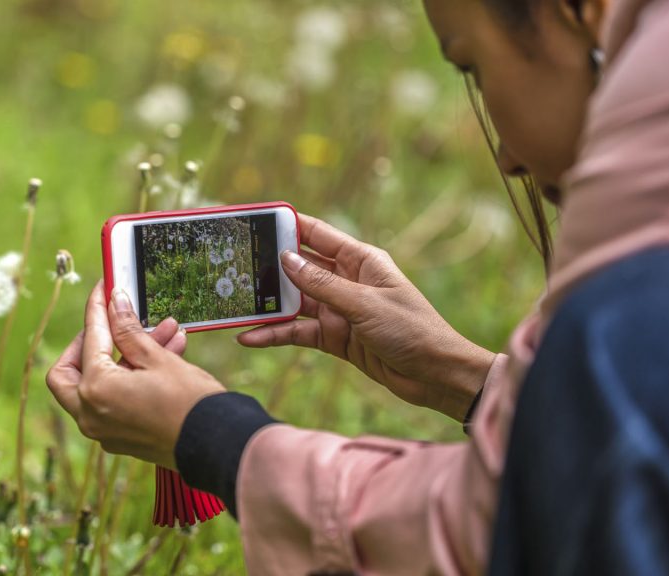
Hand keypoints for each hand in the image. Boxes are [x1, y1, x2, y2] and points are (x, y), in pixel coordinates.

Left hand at [46, 282, 225, 468]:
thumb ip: (128, 330)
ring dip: (126, 357)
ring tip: (164, 331)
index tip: (105, 289)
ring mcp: (104, 431)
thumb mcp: (157, 358)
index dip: (97, 309)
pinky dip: (131, 378)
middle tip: (109, 324)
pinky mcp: (121, 437)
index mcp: (95, 391)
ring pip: (98, 385)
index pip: (89, 338)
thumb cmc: (190, 403)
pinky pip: (115, 401)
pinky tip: (166, 353)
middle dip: (87, 344)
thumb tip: (114, 303)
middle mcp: (90, 415)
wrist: (218, 445)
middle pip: (68, 372)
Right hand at [238, 213, 495, 420]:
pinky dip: (275, 335)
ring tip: (236, 304)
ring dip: (268, 305)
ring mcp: (338, 310)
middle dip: (269, 267)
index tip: (256, 221)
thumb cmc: (412, 330)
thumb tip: (286, 260)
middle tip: (234, 266)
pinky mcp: (334, 337)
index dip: (287, 226)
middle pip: (299, 268)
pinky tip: (251, 337)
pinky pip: (298, 332)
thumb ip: (323, 285)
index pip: (317, 234)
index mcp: (360, 260)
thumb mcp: (365, 304)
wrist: (435, 375)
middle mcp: (346, 281)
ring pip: (294, 302)